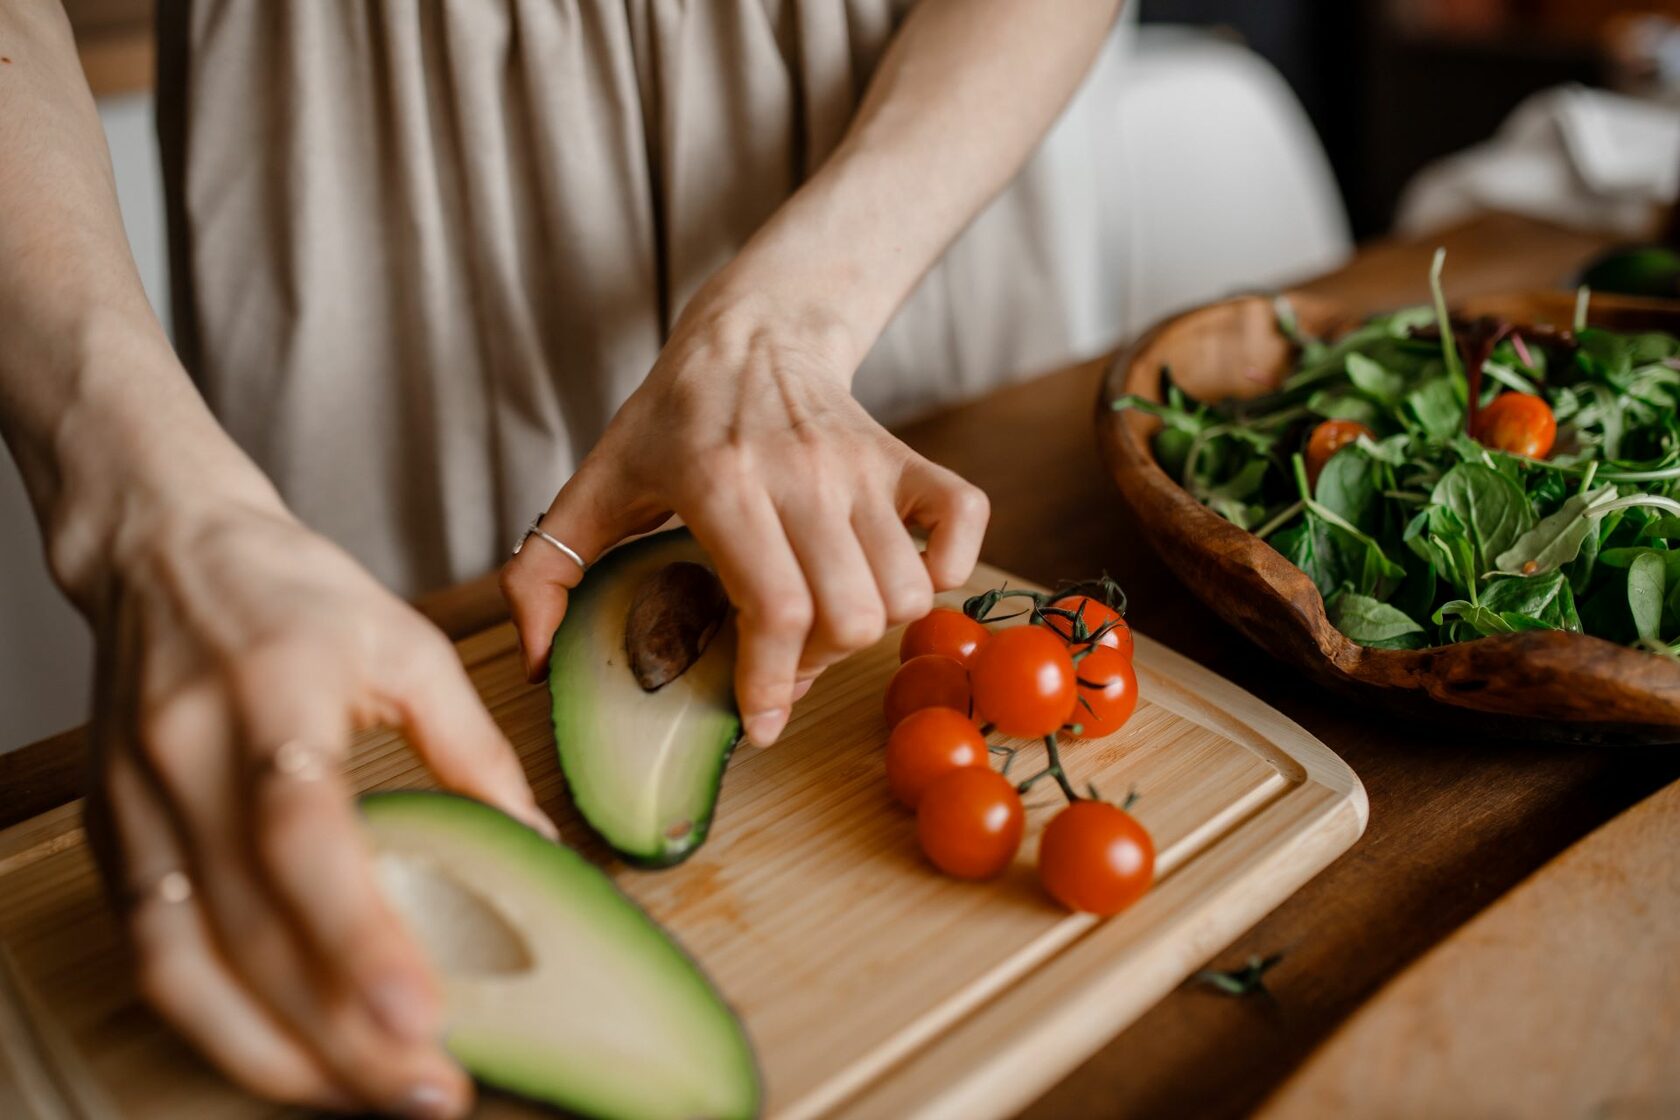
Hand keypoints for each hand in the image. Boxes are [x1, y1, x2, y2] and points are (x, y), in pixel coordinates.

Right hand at [82, 494, 554, 1117]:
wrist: (164, 554)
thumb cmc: (298, 595)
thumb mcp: (409, 645)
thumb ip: (472, 747)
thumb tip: (534, 848)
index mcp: (274, 691)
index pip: (303, 834)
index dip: (356, 938)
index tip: (421, 1021)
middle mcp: (188, 754)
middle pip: (248, 925)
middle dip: (335, 1031)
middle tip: (425, 1091)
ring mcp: (136, 801)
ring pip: (184, 961)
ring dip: (271, 1050)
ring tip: (362, 1096)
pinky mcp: (113, 834)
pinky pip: (151, 952)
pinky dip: (214, 1021)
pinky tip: (283, 1055)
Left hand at [501, 291, 989, 745]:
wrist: (751, 331)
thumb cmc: (671, 419)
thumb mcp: (595, 482)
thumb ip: (544, 572)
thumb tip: (540, 664)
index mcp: (720, 481)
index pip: (775, 605)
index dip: (773, 682)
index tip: (759, 721)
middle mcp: (801, 472)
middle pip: (850, 615)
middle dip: (818, 663)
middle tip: (782, 657)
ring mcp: (861, 464)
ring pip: (906, 591)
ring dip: (871, 627)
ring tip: (826, 617)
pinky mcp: (906, 456)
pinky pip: (965, 521)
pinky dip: (949, 567)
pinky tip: (903, 575)